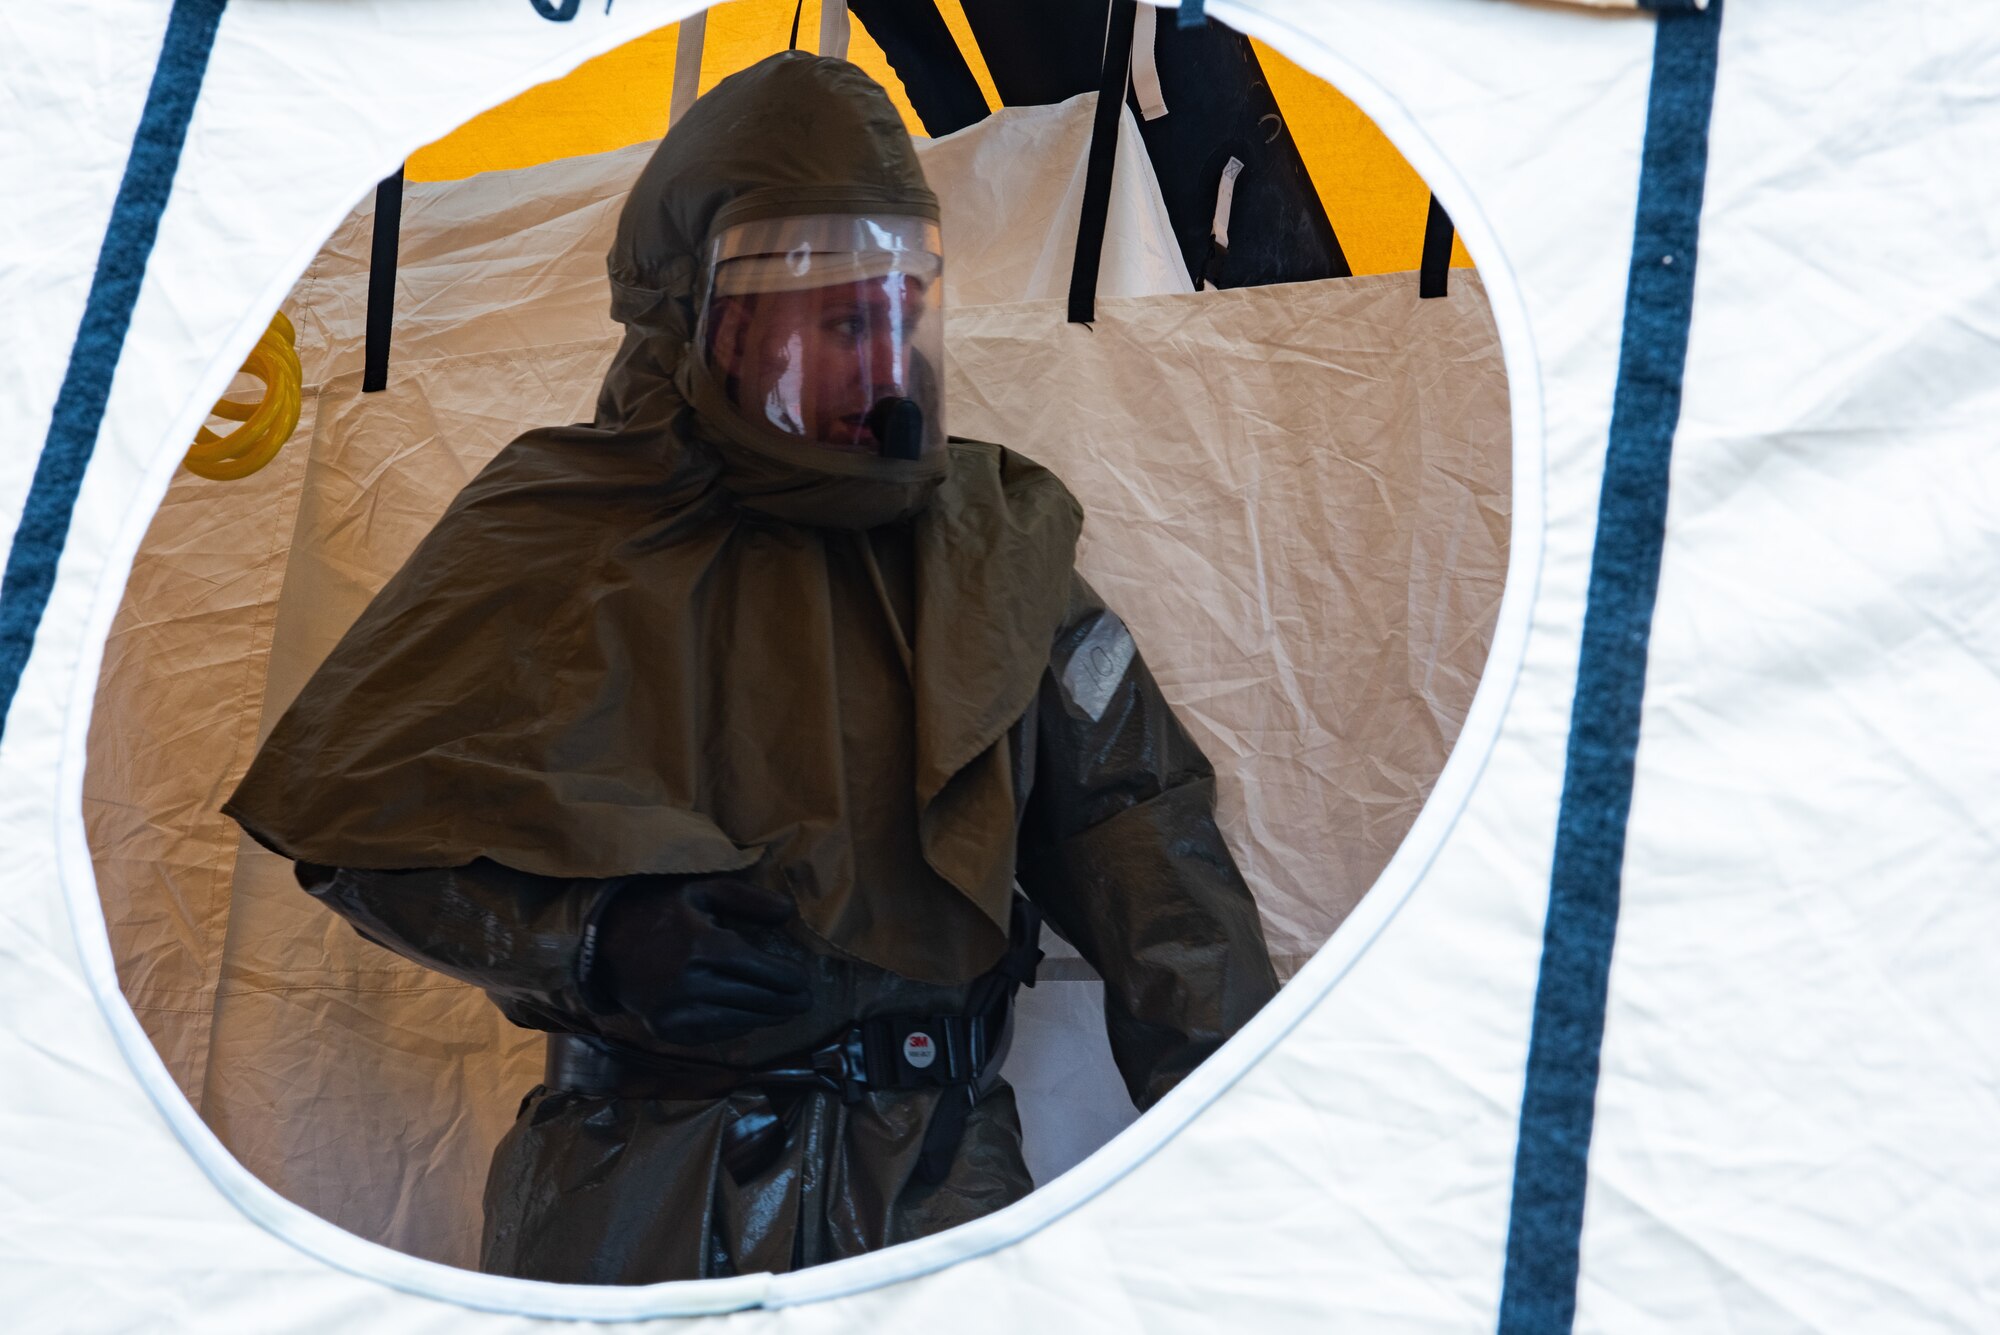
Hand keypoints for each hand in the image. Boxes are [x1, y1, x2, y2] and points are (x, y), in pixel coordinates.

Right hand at [593, 877, 813, 1044]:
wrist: (605, 943)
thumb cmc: (661, 911)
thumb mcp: (702, 890)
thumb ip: (748, 898)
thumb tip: (789, 912)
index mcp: (704, 946)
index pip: (762, 970)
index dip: (789, 979)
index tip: (805, 982)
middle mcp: (692, 983)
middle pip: (756, 999)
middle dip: (787, 1002)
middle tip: (806, 1002)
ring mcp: (678, 1010)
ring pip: (739, 1020)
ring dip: (768, 1018)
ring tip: (786, 1012)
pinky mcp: (667, 1029)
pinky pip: (715, 1034)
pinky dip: (738, 1027)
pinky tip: (752, 1019)